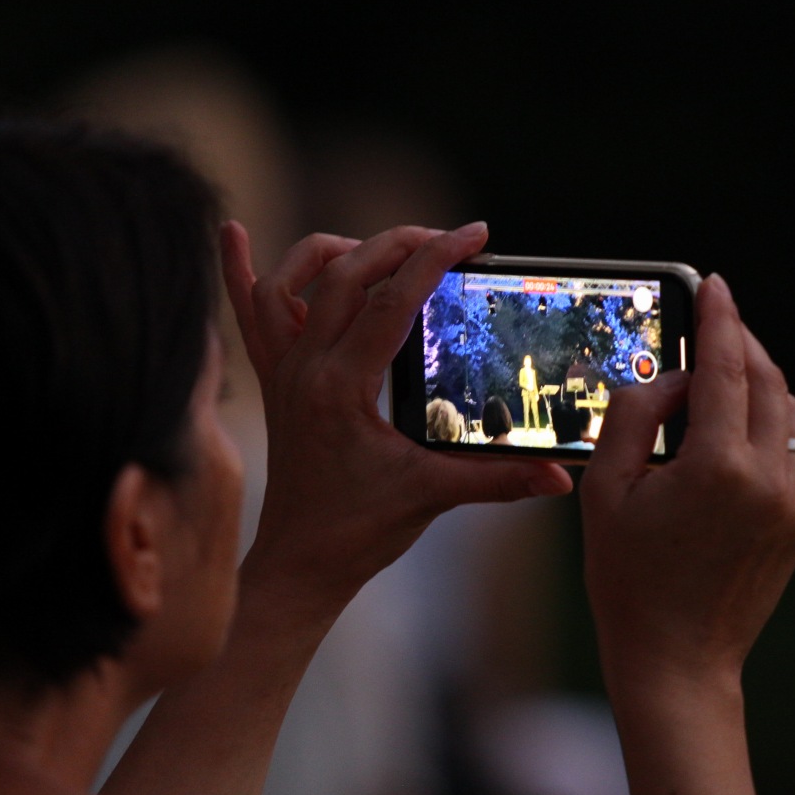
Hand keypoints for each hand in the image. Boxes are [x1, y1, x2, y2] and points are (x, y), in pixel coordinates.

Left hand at [222, 220, 572, 618]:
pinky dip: (236, 271)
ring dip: (331, 252)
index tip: (474, 235)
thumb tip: (561, 476)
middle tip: (446, 238)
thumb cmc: (359, 531)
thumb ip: (499, 480)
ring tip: (375, 246)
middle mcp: (303, 369)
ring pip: (289, 283)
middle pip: (344, 275)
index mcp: (341, 388)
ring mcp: (282, 372)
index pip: (391, 302)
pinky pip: (247, 315)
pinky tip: (234, 231)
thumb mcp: (432, 496)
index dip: (435, 260)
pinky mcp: (273, 382)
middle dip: (398, 244)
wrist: (301, 563)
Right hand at [580, 274, 794, 684]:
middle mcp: (767, 480)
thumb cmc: (628, 579)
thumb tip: (670, 378)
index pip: (726, 368)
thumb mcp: (606, 489)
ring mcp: (792, 504)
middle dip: (742, 343)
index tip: (714, 285)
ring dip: (759, 383)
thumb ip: (634, 415)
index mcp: (717, 466)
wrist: (677, 663)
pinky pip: (792, 454)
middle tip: (715, 320)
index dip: (719, 319)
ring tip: (722, 373)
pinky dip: (768, 425)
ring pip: (787, 414)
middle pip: (766, 381)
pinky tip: (735, 427)